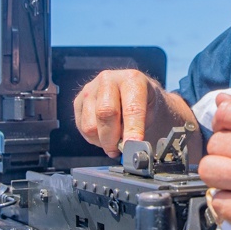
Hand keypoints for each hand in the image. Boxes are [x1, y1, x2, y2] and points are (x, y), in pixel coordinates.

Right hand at [73, 69, 198, 158]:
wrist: (133, 95)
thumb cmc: (145, 104)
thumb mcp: (151, 113)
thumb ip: (141, 129)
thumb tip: (131, 149)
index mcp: (132, 79)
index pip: (131, 107)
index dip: (133, 129)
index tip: (134, 145)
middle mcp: (108, 79)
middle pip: (105, 114)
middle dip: (113, 139)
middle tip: (121, 150)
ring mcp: (90, 89)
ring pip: (91, 125)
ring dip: (103, 141)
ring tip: (115, 139)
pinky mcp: (78, 101)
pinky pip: (82, 128)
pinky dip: (94, 138)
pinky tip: (105, 133)